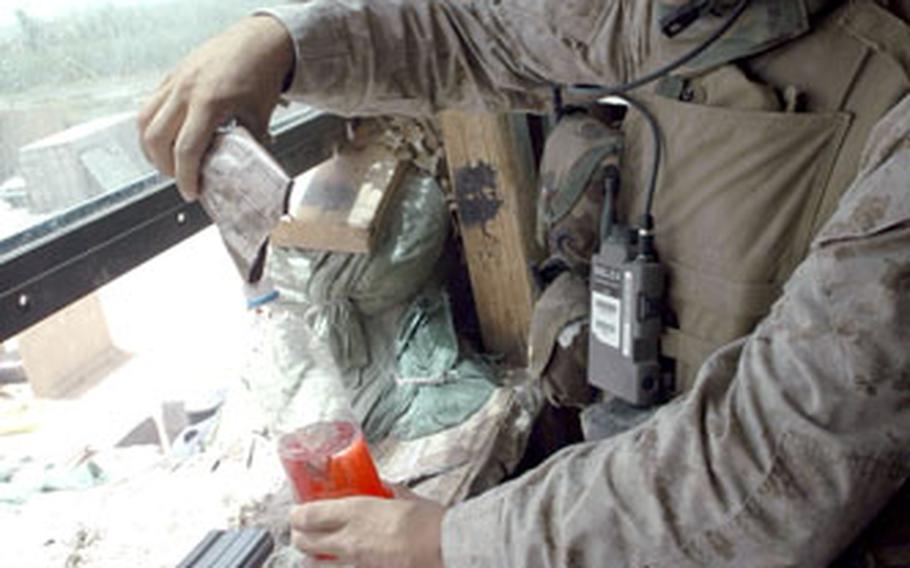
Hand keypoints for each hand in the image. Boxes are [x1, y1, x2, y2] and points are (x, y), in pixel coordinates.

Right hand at [137, 16, 293, 200]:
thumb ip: (247, 147)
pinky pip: (148, 106)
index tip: (191, 192)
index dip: (185, 177)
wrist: (259, 42)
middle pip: (156, 139)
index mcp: (209, 102)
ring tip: (168, 163)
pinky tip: (165, 138)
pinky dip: (151, 127)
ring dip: (151, 149)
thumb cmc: (261, 75)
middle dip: (165, 167)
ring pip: (143, 122)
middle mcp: (185, 90)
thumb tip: (240, 173)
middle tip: (180, 179)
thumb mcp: (258, 118)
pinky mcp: (169, 77)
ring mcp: (174, 81)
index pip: (186, 150)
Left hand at [290, 485, 445, 567]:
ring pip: (316, 564)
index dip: (296, 515)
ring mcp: (355, 562)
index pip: (308, 515)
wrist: (446, 548)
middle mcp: (348, 538)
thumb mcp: (407, 498)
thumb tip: (384, 486)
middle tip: (301, 530)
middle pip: (304, 541)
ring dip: (312, 556)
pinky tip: (341, 562)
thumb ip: (390, 492)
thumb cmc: (430, 523)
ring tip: (316, 550)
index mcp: (356, 511)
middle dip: (298, 536)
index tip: (296, 512)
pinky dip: (335, 567)